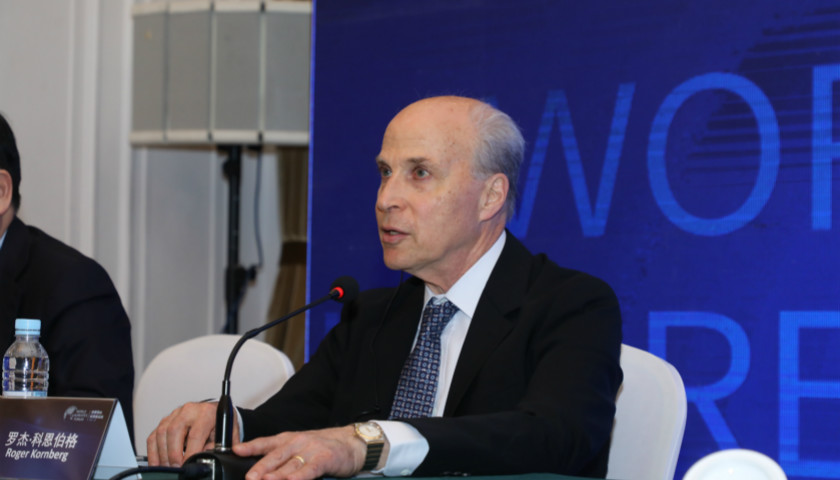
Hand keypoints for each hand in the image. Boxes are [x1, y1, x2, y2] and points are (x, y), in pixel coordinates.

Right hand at [147, 401, 239, 466]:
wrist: (215, 411)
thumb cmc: (220, 422)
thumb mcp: (227, 433)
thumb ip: (220, 445)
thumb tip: (207, 455)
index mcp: (207, 412)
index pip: (195, 433)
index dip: (190, 452)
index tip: (188, 464)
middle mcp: (189, 410)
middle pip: (174, 431)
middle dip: (173, 453)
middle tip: (177, 467)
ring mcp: (175, 414)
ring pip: (162, 432)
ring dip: (162, 453)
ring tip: (168, 467)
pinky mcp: (166, 420)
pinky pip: (154, 435)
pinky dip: (153, 451)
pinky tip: (157, 462)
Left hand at [233, 425, 365, 479]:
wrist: (352, 443)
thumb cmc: (324, 448)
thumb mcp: (300, 448)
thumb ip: (282, 458)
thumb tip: (263, 471)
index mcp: (289, 439)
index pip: (266, 443)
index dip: (251, 447)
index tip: (236, 451)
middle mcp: (298, 442)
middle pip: (275, 456)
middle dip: (260, 467)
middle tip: (249, 477)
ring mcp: (311, 449)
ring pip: (290, 464)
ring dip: (276, 474)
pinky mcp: (325, 458)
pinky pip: (310, 469)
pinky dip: (299, 476)